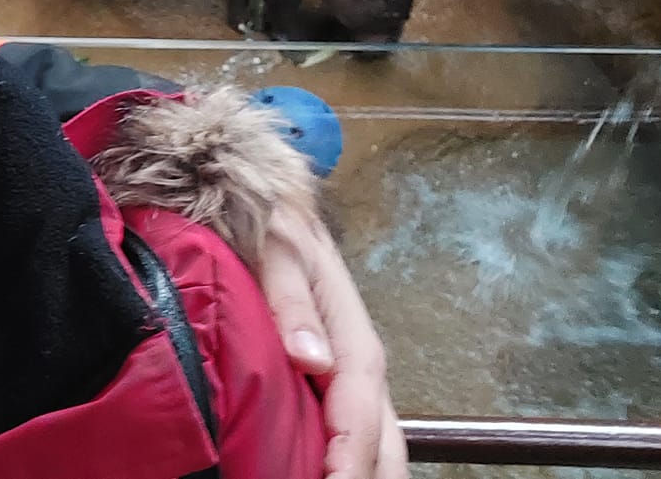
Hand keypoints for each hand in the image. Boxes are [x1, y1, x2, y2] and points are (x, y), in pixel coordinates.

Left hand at [254, 202, 406, 478]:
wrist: (282, 209)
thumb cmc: (277, 228)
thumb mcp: (278, 247)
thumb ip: (291, 300)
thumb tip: (311, 358)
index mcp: (353, 343)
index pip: (360, 416)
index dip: (350, 461)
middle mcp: (363, 370)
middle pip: (382, 446)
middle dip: (367, 478)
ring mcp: (354, 381)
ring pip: (378, 448)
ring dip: (366, 475)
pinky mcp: (337, 385)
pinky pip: (353, 436)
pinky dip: (349, 465)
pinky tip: (325, 476)